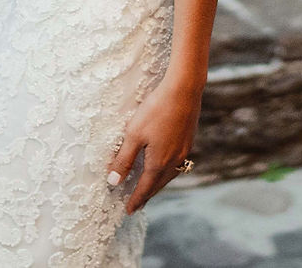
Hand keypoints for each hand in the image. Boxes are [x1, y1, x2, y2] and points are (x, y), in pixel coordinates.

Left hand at [107, 74, 203, 213]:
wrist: (184, 90)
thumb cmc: (156, 110)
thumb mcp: (133, 134)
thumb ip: (123, 160)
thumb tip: (113, 182)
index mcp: (158, 163)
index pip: (144, 188)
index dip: (135, 200)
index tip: (128, 210)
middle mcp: (173, 161)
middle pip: (158, 185)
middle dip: (147, 195)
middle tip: (138, 204)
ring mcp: (183, 151)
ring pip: (169, 175)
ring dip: (158, 184)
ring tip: (150, 188)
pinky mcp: (188, 141)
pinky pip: (176, 165)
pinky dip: (167, 172)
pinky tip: (165, 166)